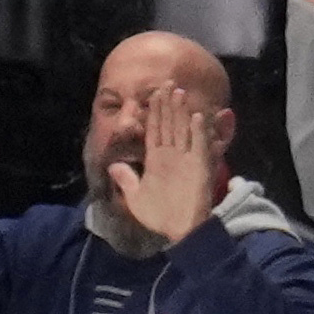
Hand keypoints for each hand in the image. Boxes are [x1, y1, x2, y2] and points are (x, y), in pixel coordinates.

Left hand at [104, 83, 217, 244]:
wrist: (179, 230)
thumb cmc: (158, 215)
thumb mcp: (136, 198)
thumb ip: (126, 180)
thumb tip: (113, 165)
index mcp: (156, 159)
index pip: (153, 130)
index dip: (152, 112)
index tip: (151, 94)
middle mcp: (171, 155)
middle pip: (168, 124)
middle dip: (167, 104)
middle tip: (167, 83)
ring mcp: (186, 159)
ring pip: (183, 130)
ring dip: (181, 112)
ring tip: (179, 92)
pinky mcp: (200, 167)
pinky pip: (200, 146)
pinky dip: (199, 132)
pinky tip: (197, 116)